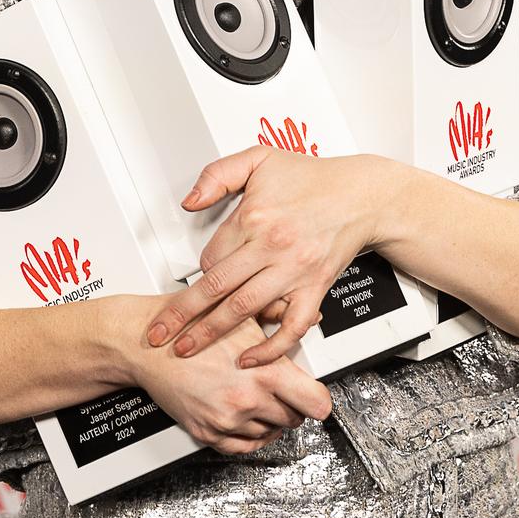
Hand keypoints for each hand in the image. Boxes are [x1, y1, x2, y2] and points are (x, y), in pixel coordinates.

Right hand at [113, 295, 332, 454]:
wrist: (147, 345)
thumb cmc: (188, 326)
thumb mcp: (241, 315)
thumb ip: (280, 319)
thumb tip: (311, 319)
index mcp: (264, 372)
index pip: (316, 403)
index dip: (318, 399)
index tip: (315, 395)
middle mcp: (247, 400)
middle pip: (295, 419)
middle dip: (292, 404)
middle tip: (284, 389)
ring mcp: (227, 420)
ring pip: (271, 433)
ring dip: (270, 418)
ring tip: (259, 396)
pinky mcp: (208, 433)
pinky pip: (244, 446)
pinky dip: (251, 434)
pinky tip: (247, 417)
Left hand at [142, 145, 409, 368]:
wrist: (361, 195)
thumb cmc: (312, 178)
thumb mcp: (259, 159)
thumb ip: (218, 175)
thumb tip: (190, 201)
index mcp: (255, 217)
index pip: (210, 254)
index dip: (195, 271)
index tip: (190, 282)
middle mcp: (272, 246)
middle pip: (216, 287)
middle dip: (182, 315)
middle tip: (157, 335)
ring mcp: (294, 271)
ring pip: (244, 309)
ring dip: (211, 333)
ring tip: (187, 349)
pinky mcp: (315, 288)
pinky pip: (291, 327)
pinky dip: (270, 347)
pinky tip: (249, 358)